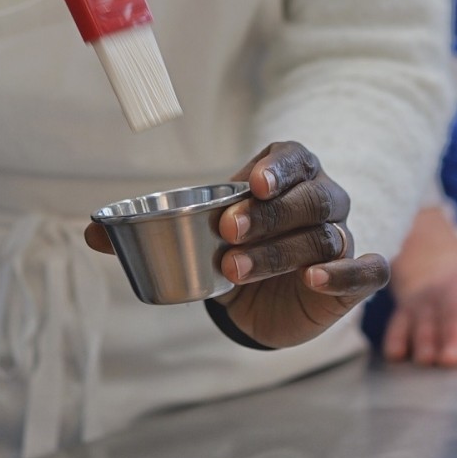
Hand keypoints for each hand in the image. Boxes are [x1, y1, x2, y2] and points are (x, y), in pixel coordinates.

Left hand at [86, 142, 387, 348]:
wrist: (260, 300)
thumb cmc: (232, 248)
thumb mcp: (192, 234)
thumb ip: (144, 229)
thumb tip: (90, 230)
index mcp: (287, 174)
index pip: (294, 157)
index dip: (278, 167)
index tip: (251, 184)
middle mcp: (321, 199)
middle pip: (310, 198)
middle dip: (268, 216)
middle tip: (226, 233)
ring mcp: (341, 237)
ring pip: (324, 237)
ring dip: (280, 253)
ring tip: (235, 269)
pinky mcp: (355, 276)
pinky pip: (366, 269)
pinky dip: (345, 272)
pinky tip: (316, 279)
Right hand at [382, 205, 456, 367]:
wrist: (437, 266)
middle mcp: (455, 293)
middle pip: (453, 316)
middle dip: (452, 338)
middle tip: (452, 361)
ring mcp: (426, 302)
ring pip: (424, 322)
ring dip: (425, 342)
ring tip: (428, 361)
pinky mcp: (402, 313)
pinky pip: (395, 326)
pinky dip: (395, 340)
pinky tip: (398, 355)